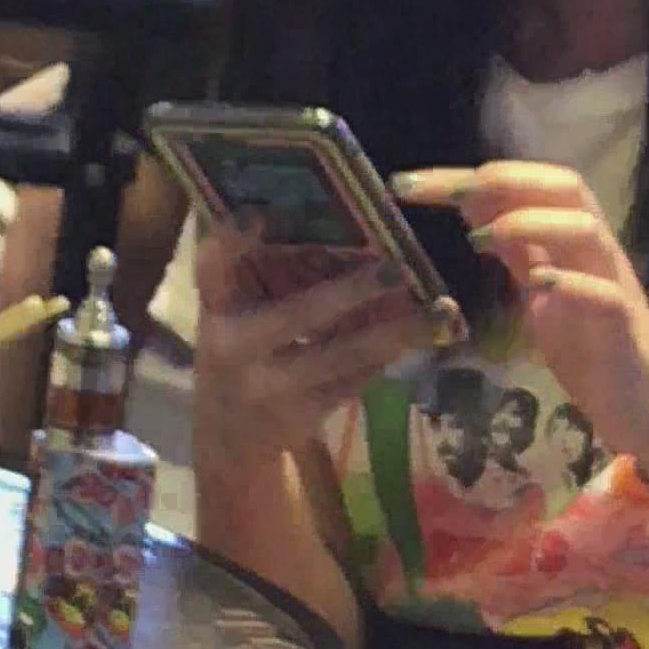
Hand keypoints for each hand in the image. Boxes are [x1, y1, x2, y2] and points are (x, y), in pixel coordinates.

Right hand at [193, 231, 424, 462]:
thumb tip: (291, 214)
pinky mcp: (307, 414)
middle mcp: (238, 349)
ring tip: (434, 309)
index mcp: (215, 313)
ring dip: (392, 330)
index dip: (231, 241)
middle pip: (299, 315)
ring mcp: (275, 388)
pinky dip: (389, 354)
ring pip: (343, 354)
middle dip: (350, 292)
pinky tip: (422, 334)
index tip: (256, 212)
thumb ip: (244, 271)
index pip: (213, 270)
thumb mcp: (224, 313)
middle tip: (394, 266)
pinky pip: (356, 379)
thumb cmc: (233, 354)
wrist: (228, 437)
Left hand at [394, 164, 648, 468]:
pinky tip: (536, 285)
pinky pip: (605, 294)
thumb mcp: (541, 297)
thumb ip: (517, 255)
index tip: (407, 185)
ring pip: (586, 228)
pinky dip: (569, 283)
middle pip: (565, 186)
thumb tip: (474, 213)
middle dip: (501, 180)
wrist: (648, 412)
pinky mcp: (625, 328)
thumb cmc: (595, 355)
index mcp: (571, 244)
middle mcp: (596, 253)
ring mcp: (614, 286)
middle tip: (443, 193)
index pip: (526, 188)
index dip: (468, 178)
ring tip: (480, 238)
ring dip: (530, 223)